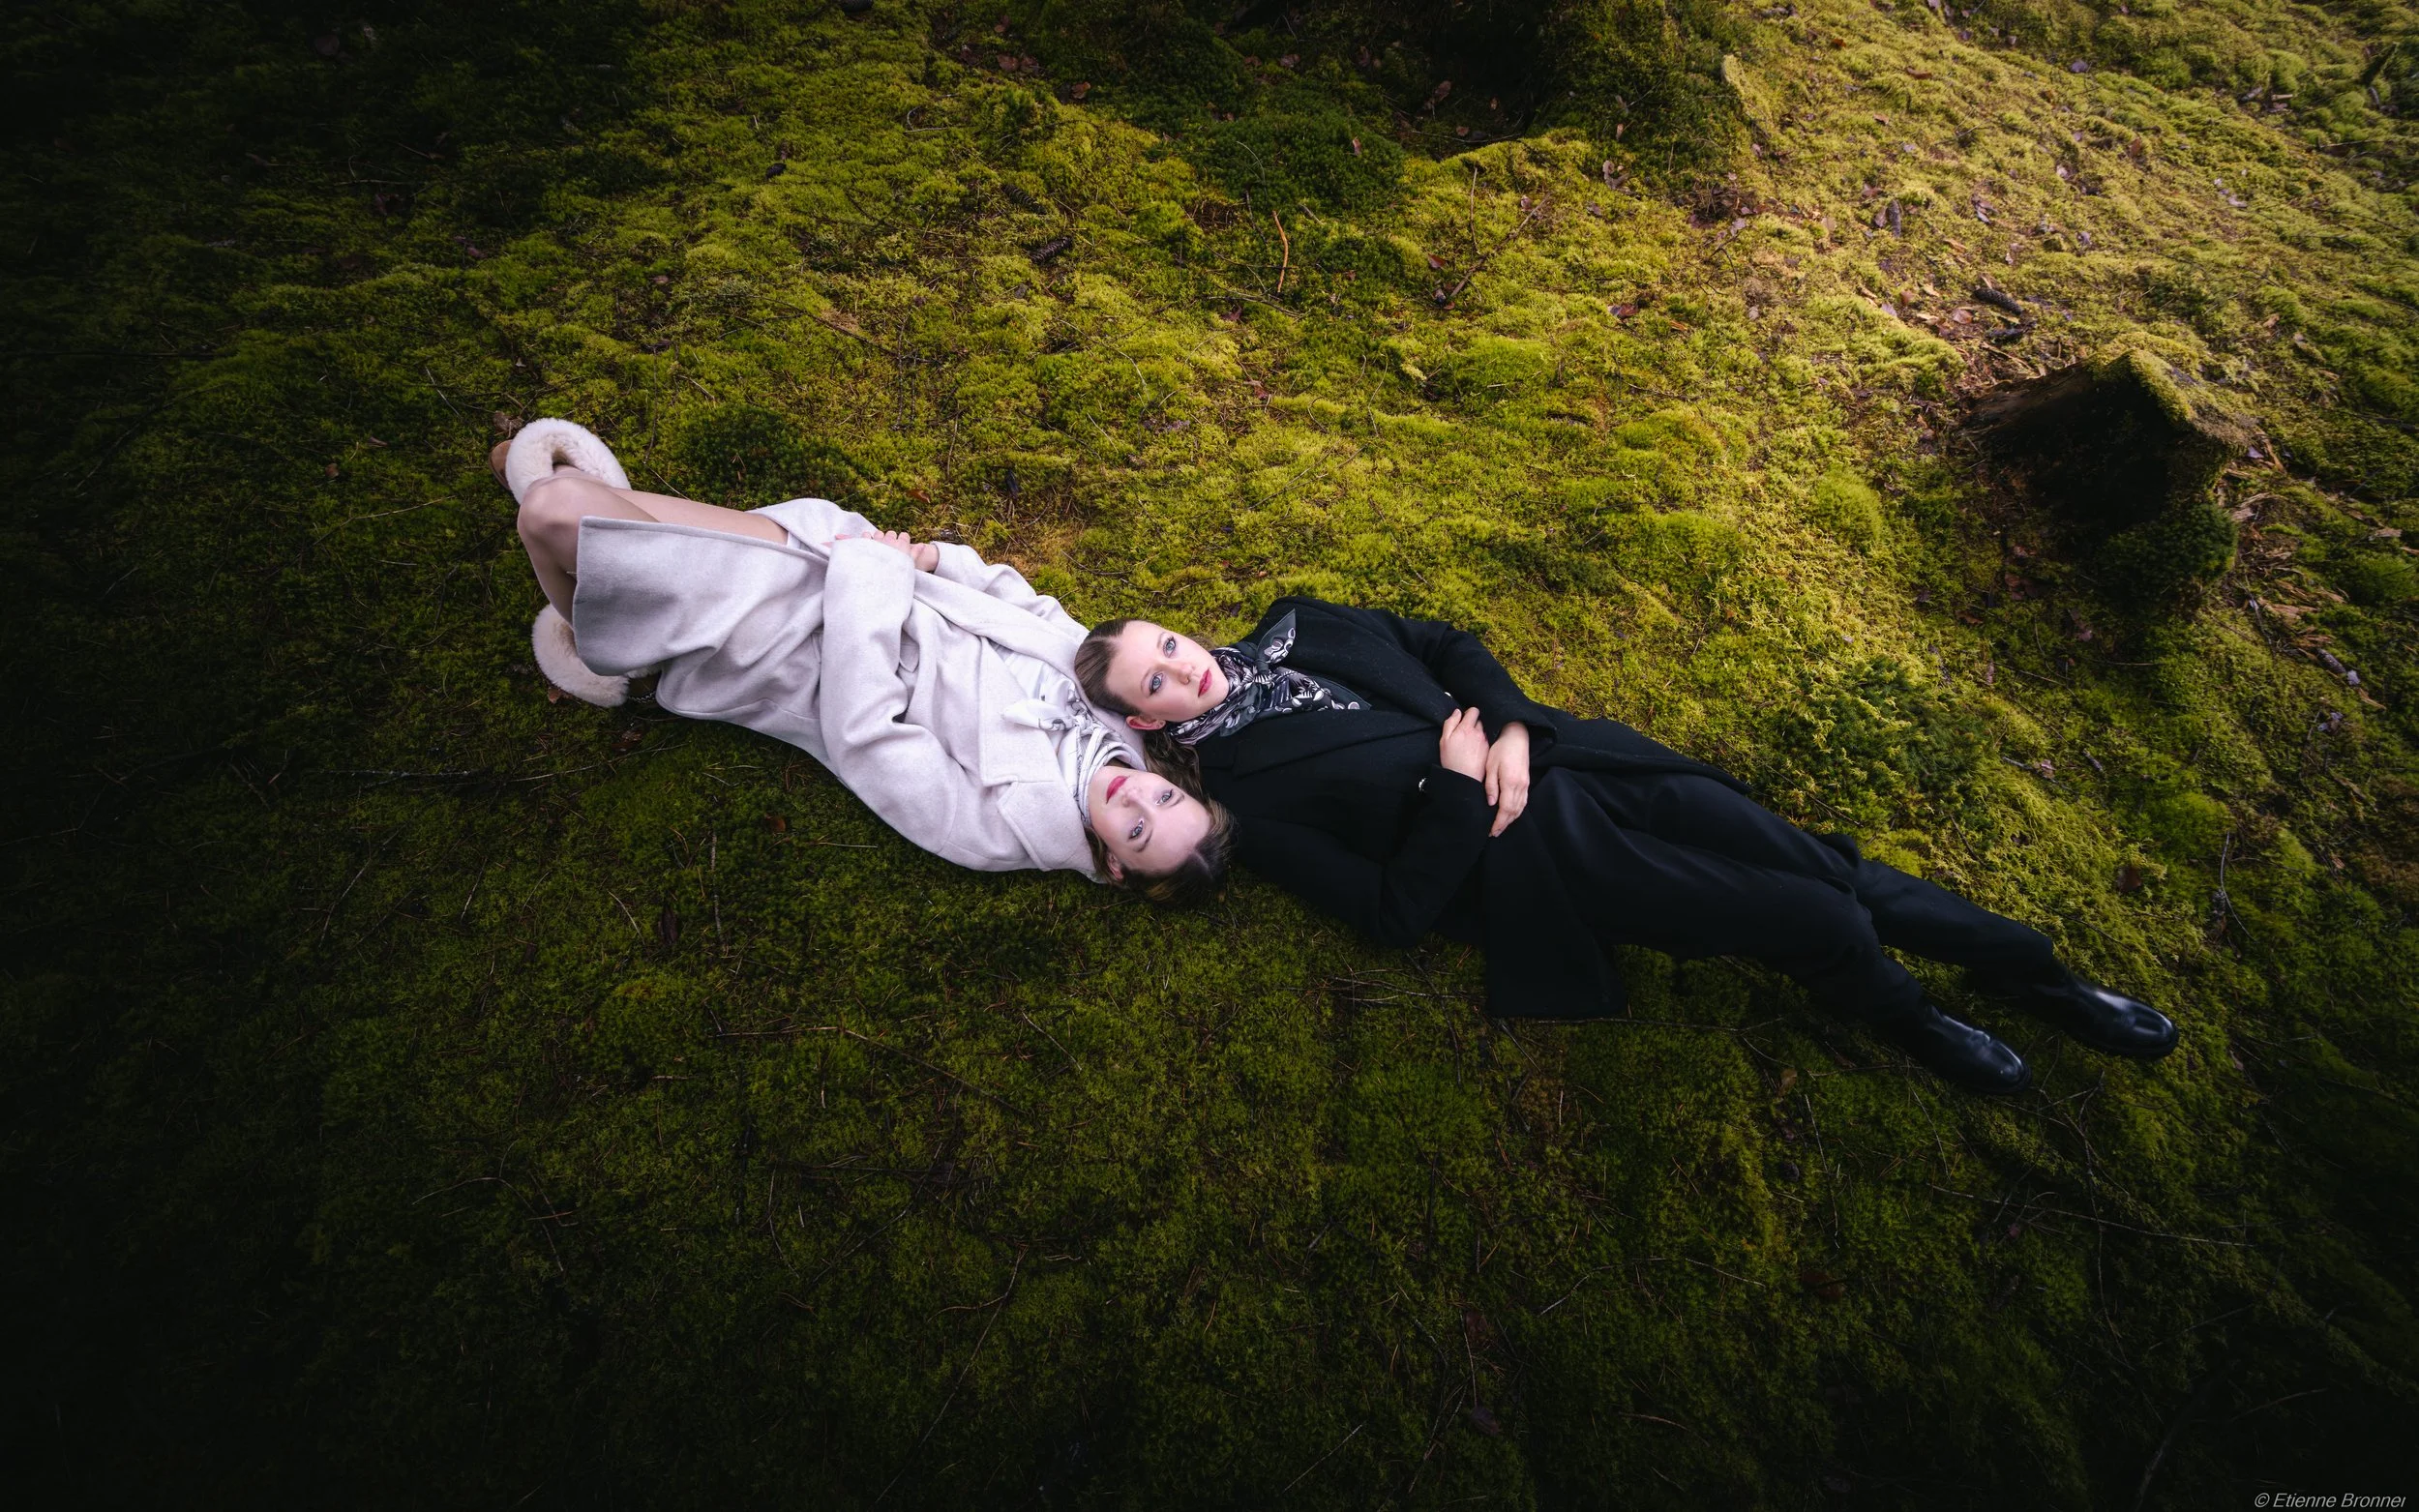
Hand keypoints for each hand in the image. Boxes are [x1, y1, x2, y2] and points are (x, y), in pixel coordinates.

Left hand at [868, 529, 937, 570]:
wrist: (879, 584)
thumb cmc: (896, 575)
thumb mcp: (908, 565)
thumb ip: (915, 553)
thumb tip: (922, 545)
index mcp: (902, 545)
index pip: (904, 536)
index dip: (903, 541)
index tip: (901, 548)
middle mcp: (889, 541)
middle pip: (891, 533)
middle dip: (891, 540)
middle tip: (889, 550)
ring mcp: (877, 541)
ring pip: (879, 533)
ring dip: (879, 538)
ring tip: (878, 548)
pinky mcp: (865, 544)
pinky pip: (865, 535)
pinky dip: (866, 538)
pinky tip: (867, 544)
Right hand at [1438, 707, 1488, 782]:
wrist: (1464, 778)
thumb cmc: (1451, 760)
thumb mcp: (1444, 740)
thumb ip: (1450, 723)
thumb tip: (1457, 712)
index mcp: (1466, 728)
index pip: (1474, 711)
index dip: (1468, 713)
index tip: (1463, 719)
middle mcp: (1478, 733)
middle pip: (1478, 720)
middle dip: (1472, 724)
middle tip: (1464, 734)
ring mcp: (1484, 741)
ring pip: (1482, 731)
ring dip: (1476, 734)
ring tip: (1468, 745)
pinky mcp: (1488, 750)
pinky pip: (1484, 741)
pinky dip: (1480, 743)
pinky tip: (1473, 751)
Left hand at [1484, 720, 1530, 836]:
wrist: (1517, 736)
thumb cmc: (1500, 749)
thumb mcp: (1491, 766)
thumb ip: (1491, 786)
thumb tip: (1491, 804)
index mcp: (1511, 782)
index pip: (1505, 809)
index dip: (1499, 822)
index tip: (1491, 831)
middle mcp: (1521, 786)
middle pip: (1514, 811)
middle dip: (1504, 824)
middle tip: (1494, 833)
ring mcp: (1525, 784)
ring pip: (1520, 808)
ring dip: (1511, 819)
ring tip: (1501, 826)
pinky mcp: (1526, 782)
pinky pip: (1523, 801)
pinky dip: (1517, 811)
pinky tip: (1510, 814)